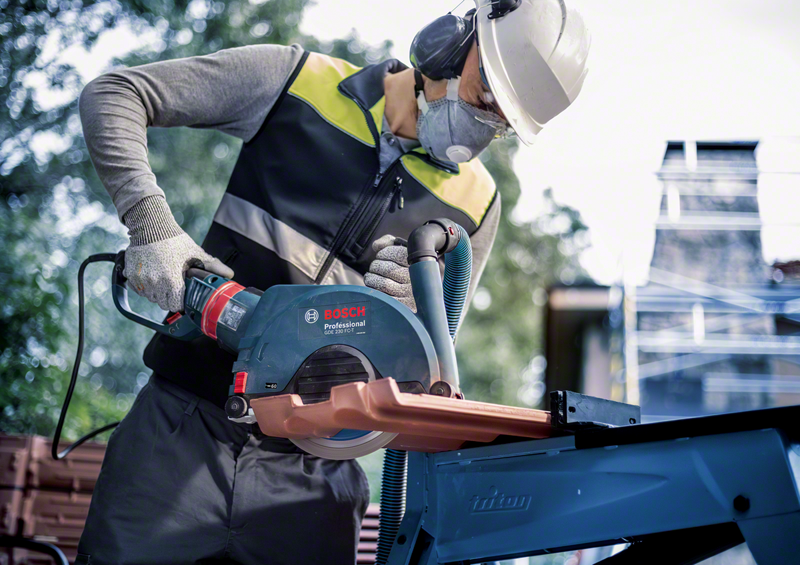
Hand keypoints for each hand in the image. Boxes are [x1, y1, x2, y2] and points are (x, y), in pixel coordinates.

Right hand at [122, 196, 232, 311]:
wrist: (151, 226)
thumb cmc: (175, 240)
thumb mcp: (195, 253)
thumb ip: (213, 266)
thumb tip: (230, 274)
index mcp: (172, 281)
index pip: (175, 305)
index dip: (180, 302)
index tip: (182, 297)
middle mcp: (155, 283)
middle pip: (162, 303)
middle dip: (169, 298)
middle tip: (173, 287)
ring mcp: (141, 280)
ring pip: (150, 297)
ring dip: (156, 293)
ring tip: (163, 279)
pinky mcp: (131, 275)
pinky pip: (139, 289)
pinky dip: (144, 286)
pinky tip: (152, 275)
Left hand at [364, 234, 415, 311]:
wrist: (423, 291)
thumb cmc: (407, 267)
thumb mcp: (402, 250)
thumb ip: (389, 242)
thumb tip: (376, 246)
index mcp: (417, 261)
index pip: (395, 253)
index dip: (383, 253)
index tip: (381, 255)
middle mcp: (416, 277)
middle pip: (387, 269)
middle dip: (376, 266)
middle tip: (375, 267)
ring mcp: (410, 293)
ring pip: (383, 284)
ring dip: (371, 278)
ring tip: (371, 276)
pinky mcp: (404, 305)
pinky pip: (383, 298)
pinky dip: (374, 291)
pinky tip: (374, 287)